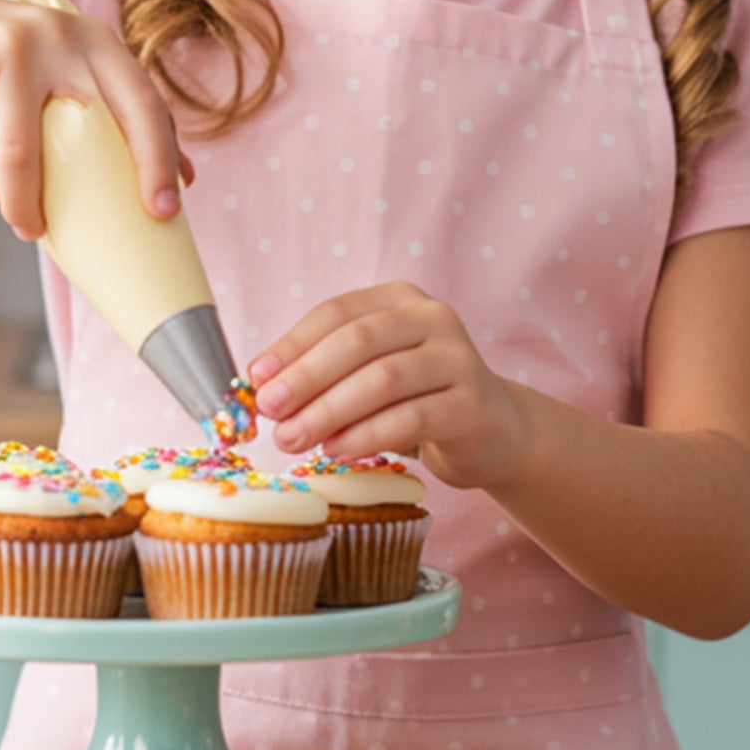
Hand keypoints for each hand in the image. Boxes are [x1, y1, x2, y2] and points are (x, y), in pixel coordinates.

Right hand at [0, 0, 189, 241]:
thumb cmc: (16, 67)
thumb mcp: (70, 73)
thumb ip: (122, 113)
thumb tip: (187, 177)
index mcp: (98, 42)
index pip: (144, 101)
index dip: (160, 157)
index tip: (166, 208)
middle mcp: (59, 34)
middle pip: (91, 123)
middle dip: (100, 188)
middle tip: (106, 236)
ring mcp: (9, 47)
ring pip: (20, 151)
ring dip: (22, 203)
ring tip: (28, 226)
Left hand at [248, 281, 527, 489]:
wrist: (492, 431)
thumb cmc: (416, 398)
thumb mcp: (371, 372)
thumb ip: (325, 371)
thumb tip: (261, 386)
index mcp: (401, 299)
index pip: (338, 312)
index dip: (292, 344)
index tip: (256, 378)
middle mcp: (434, 318)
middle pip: (358, 341)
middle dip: (306, 378)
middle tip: (270, 413)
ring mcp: (458, 359)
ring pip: (383, 379)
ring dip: (329, 411)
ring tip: (294, 439)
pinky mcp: (473, 405)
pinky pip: (412, 418)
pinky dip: (366, 435)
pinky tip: (336, 450)